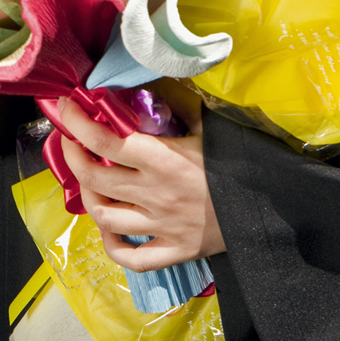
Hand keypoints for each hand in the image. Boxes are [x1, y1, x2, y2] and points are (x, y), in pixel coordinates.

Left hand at [55, 98, 223, 270]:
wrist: (272, 208)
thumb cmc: (239, 165)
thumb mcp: (210, 129)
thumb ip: (180, 107)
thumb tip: (156, 82)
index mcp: (164, 160)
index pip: (105, 141)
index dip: (77, 124)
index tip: (67, 110)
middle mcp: (156, 194)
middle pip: (94, 178)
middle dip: (73, 157)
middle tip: (71, 143)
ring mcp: (162, 226)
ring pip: (105, 218)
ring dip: (89, 199)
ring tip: (91, 184)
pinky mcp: (174, 252)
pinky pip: (132, 258)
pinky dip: (113, 247)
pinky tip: (109, 231)